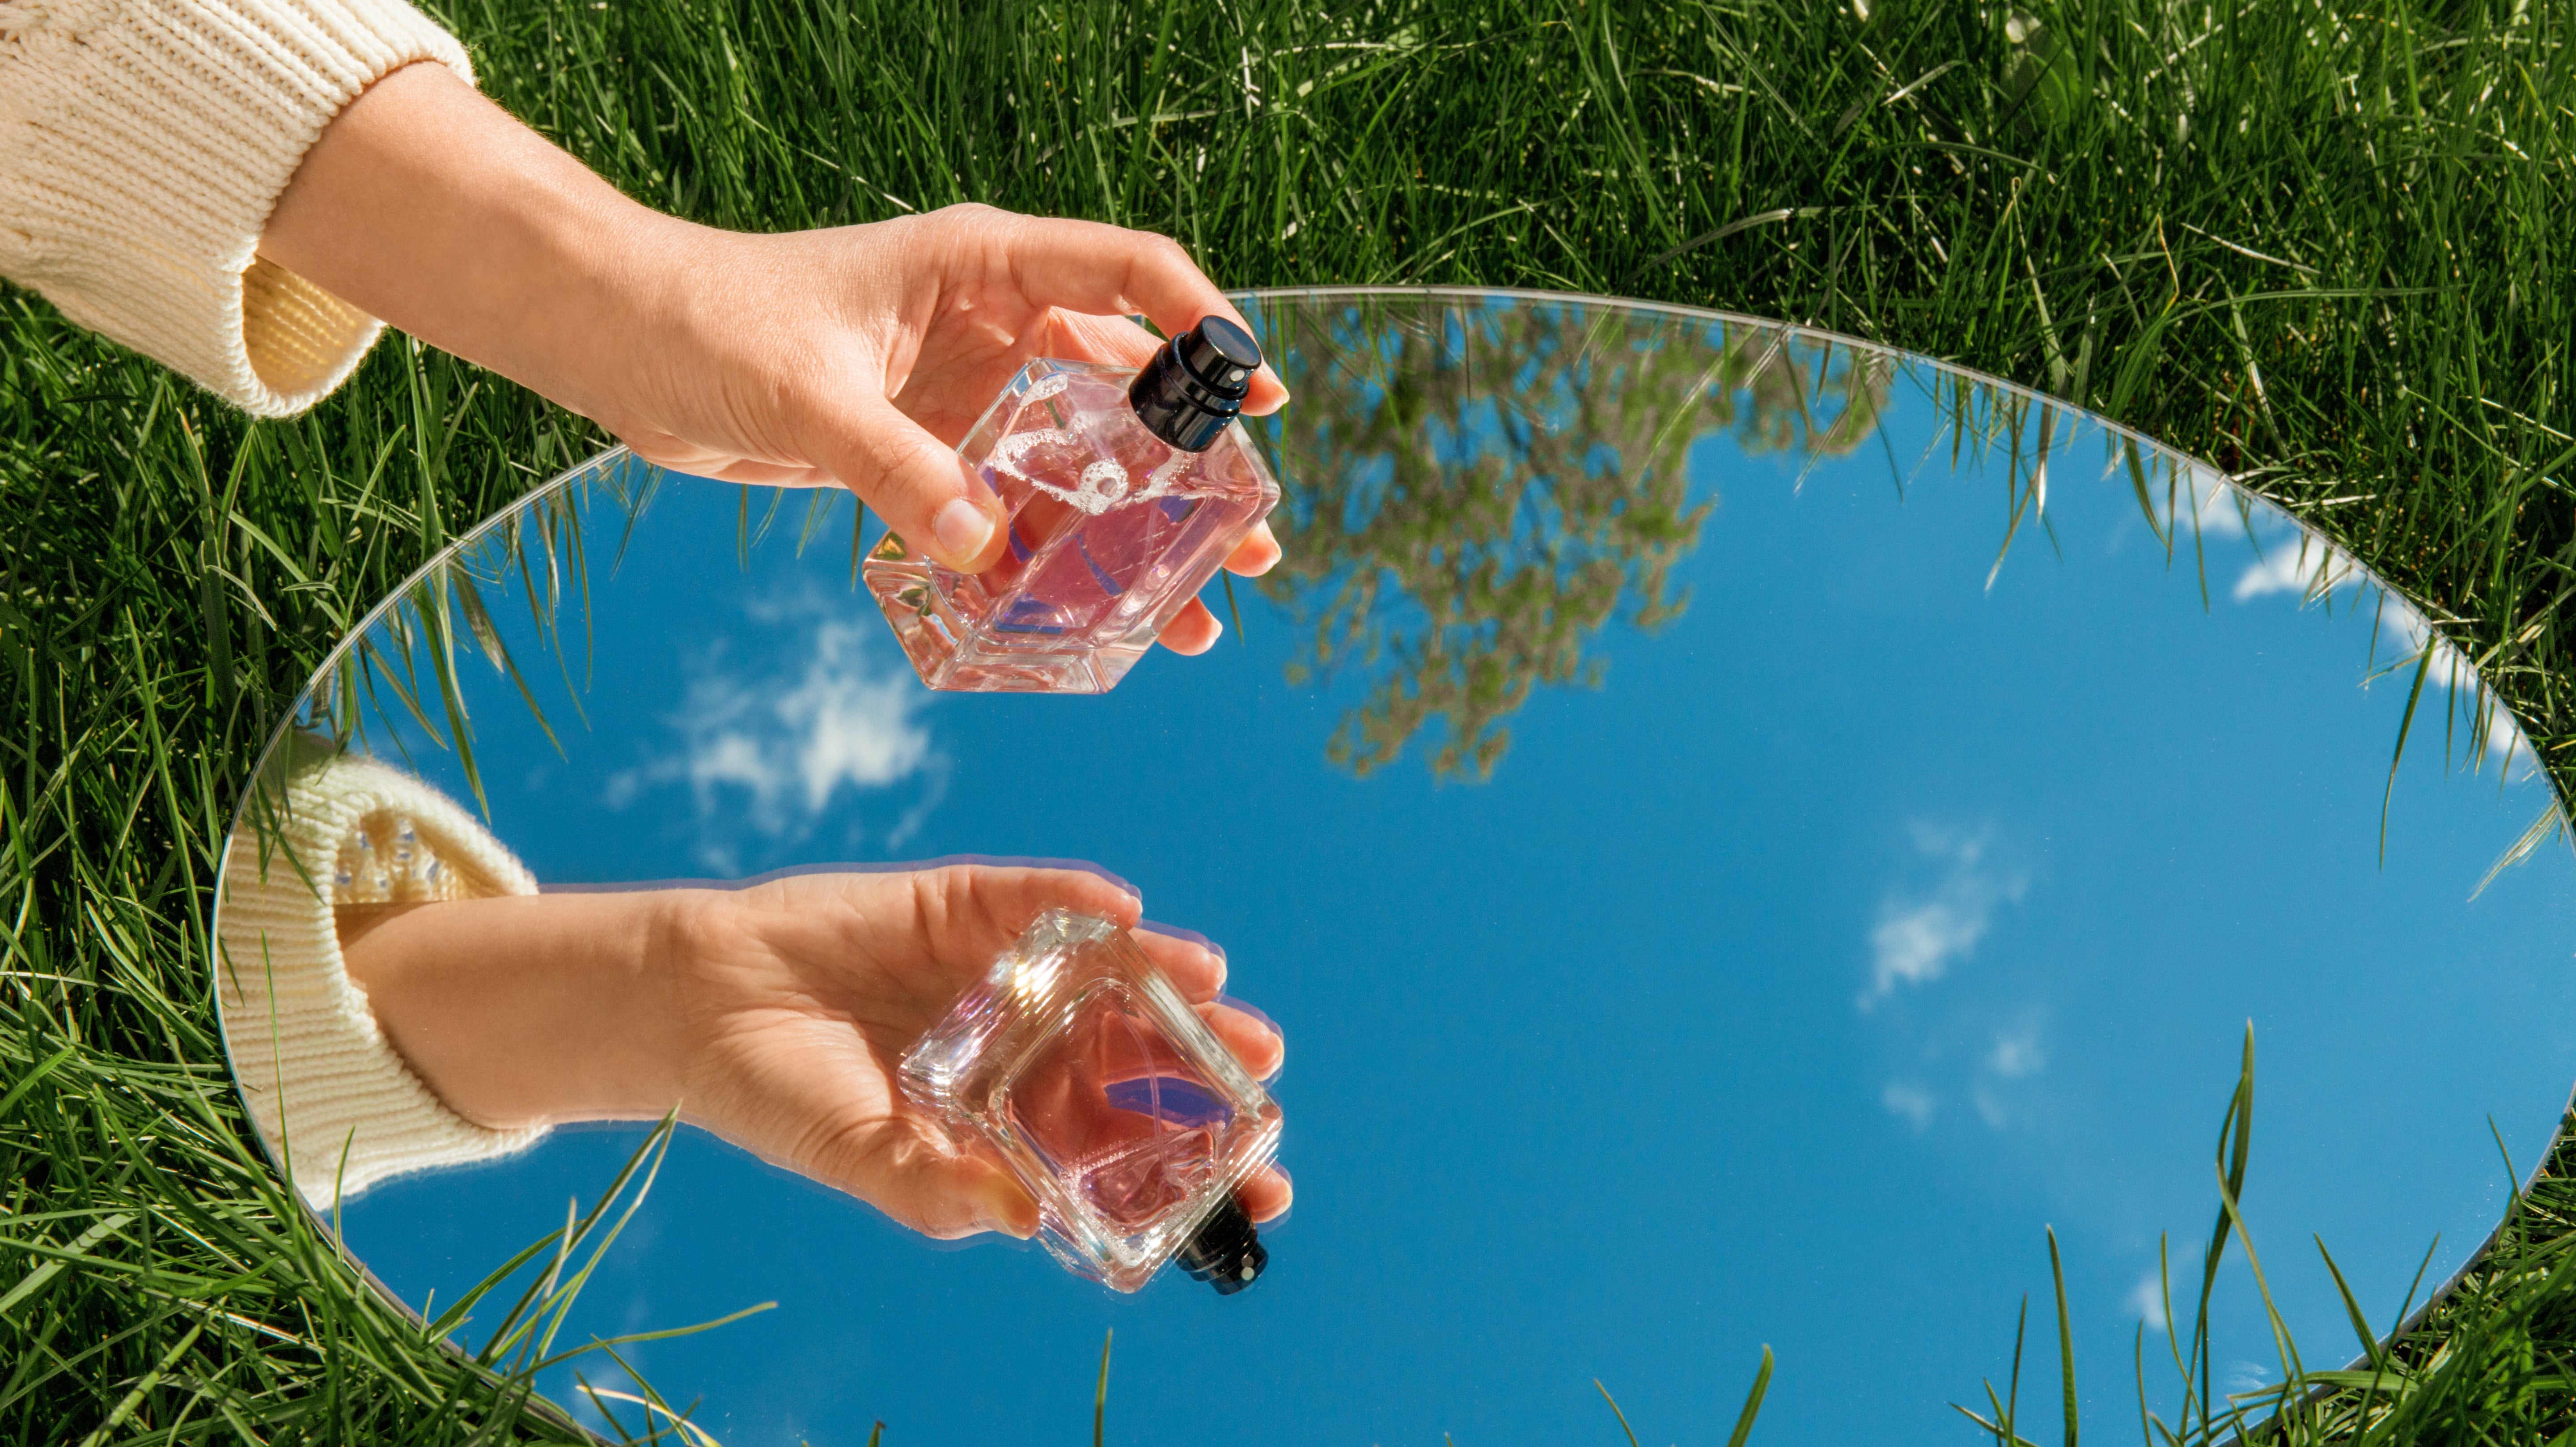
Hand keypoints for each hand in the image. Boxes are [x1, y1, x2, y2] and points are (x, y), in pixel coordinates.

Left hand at [259, 63, 1283, 655]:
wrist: (622, 342)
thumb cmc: (705, 326)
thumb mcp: (806, 393)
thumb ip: (898, 468)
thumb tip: (987, 544)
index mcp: (979, 267)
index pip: (1127, 274)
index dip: (1206, 326)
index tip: (1260, 394)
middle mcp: (988, 324)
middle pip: (1127, 386)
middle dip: (1195, 466)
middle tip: (1251, 538)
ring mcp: (964, 392)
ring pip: (1079, 462)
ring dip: (1136, 535)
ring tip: (1197, 610)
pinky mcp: (926, 450)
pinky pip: (1011, 510)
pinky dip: (1048, 562)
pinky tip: (1086, 622)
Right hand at [660, 866, 1289, 1237]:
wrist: (696, 1004)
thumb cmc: (779, 1094)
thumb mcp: (859, 1157)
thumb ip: (937, 1191)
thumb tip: (1024, 1218)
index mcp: (1007, 1118)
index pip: (1121, 1146)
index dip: (1194, 1163)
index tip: (1266, 1185)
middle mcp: (1020, 1044)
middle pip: (1135, 1054)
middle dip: (1202, 1064)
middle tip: (1264, 1068)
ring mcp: (997, 971)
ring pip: (1106, 975)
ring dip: (1163, 980)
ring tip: (1216, 986)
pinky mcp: (962, 905)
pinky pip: (1037, 900)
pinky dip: (1081, 903)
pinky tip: (1127, 915)